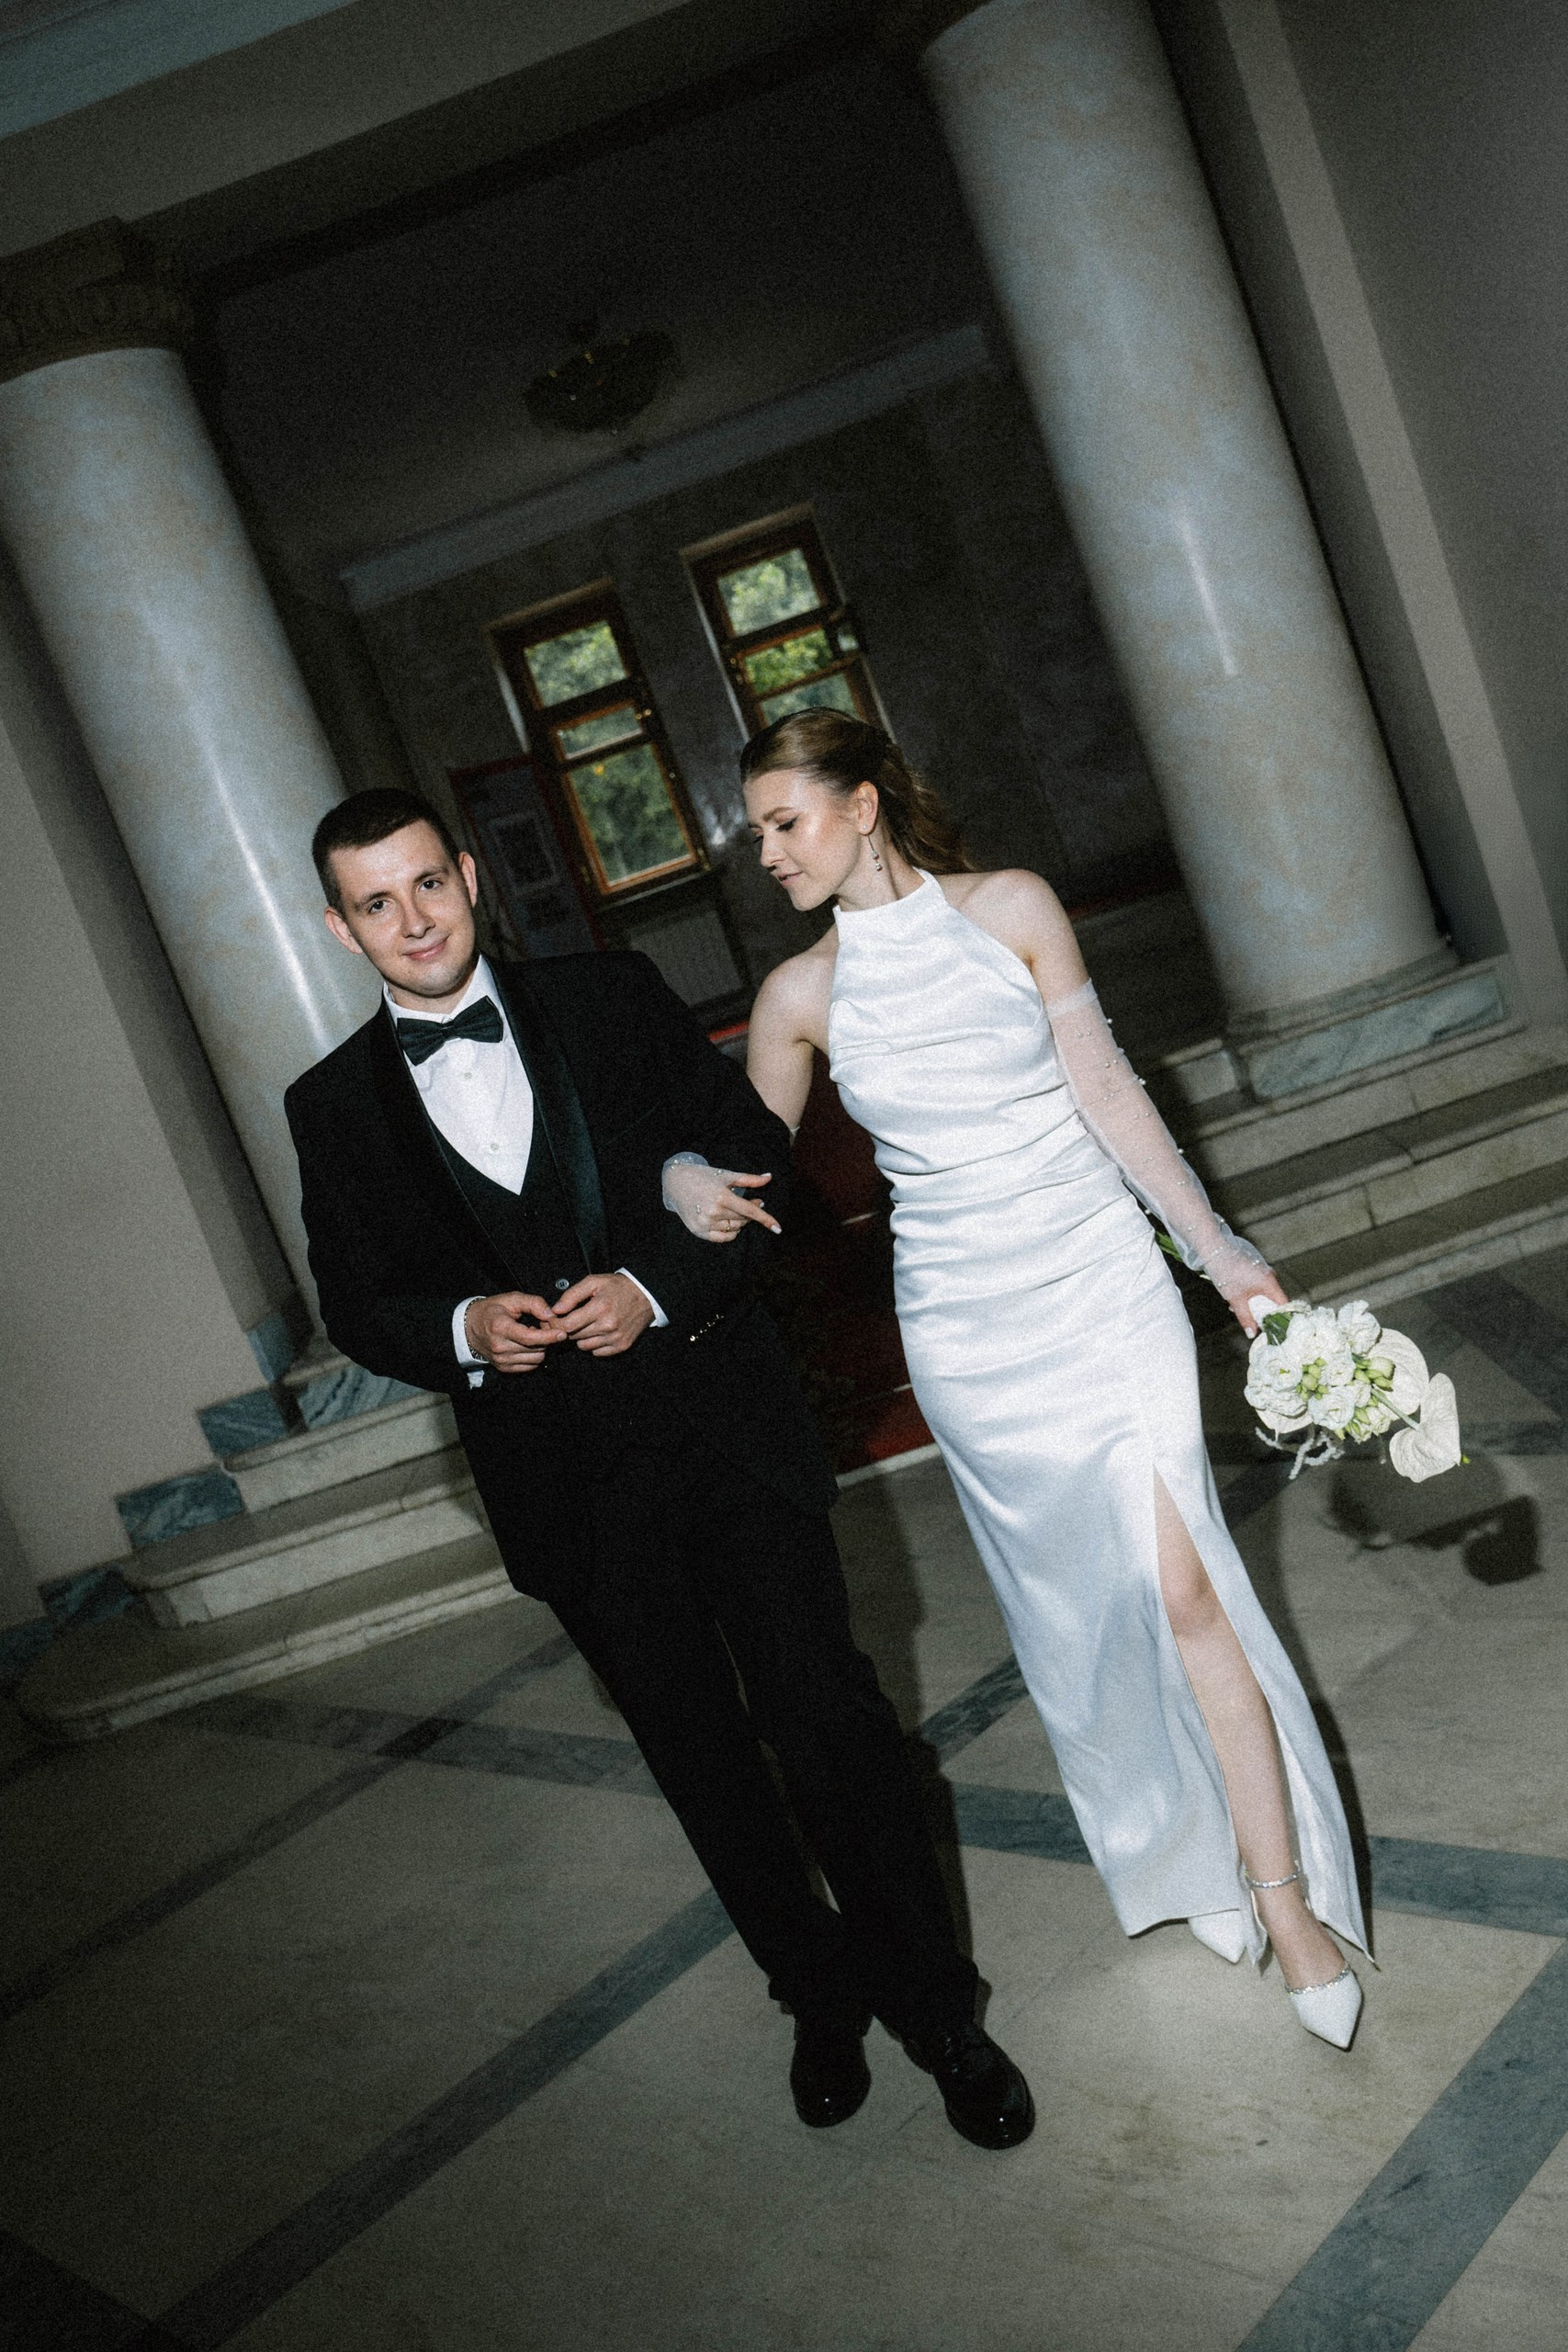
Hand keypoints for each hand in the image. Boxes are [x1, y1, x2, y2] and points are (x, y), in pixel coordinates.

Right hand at [464, 1293, 565, 1372]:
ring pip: (536, 1360)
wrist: (469, 1327)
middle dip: (546, 1339)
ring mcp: (501, 1360)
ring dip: (541, 1348)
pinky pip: (529, 1366)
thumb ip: (533, 1303)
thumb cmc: (491, 1310)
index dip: (549, 1337)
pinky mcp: (503, 1368)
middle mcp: (500, 1347)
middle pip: (536, 1350)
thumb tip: (551, 1315)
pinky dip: (534, 1356)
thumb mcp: (511, 1298)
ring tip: (533, 1335)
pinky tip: (527, 1345)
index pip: (530, 1338)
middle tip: (543, 1328)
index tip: (562, 1333)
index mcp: (500, 1327)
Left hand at [552, 1271, 654, 1356]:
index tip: (554, 1320)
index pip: (568, 1325)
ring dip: (581, 1337)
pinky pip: (597, 1352)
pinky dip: (594, 1344)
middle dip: (568, 1329)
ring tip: (588, 1324)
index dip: (556, 1324)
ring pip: (584, 1346)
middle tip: (571, 1319)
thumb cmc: (618, 1287)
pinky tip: (598, 1332)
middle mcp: (608, 1326)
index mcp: (600, 1308)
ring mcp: (616, 1338)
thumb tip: (555, 1310)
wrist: (646, 1295)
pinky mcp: (622, 1346)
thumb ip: (572, 1295)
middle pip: (574, 1336)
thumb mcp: (594, 1282)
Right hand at [664, 1161, 778, 1241]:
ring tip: (736, 1209)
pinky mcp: (698, 1231)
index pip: (750, 1211)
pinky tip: (729, 1221)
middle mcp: (713, 1212)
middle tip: (753, 1202)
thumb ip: (750, 1179)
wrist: (676, 1182)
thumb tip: (769, 1178)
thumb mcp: (727, 1175)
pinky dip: (731, 1232)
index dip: (766, 1219)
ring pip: (734, 1229)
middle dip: (751, 1213)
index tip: (779, 1228)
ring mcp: (705, 1223)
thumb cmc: (704, 1176)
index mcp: (722, 1196)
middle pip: (743, 1220)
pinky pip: (723, 1238)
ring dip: (741, 1222)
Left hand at [1213, 1255, 1288, 1338]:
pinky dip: (1250, 1294)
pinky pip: (1258, 1286)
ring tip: (1236, 1307)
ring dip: (1253, 1304)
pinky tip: (1235, 1298)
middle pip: (1273, 1300)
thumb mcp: (1235, 1299)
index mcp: (1270, 1283)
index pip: (1283, 1305)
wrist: (1214, 1250)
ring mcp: (1263, 1272)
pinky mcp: (1255, 1269)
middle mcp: (1270, 1276)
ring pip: (1264, 1294)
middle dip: (1262, 1312)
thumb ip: (1245, 1318)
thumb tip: (1252, 1334)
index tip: (1273, 1328)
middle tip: (1251, 1321)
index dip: (1280, 1318)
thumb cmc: (1226, 1272)